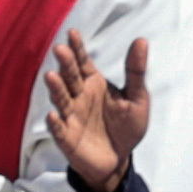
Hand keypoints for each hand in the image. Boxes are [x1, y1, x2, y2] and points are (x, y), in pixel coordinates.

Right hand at [42, 30, 150, 191]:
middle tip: (60, 49)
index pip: (83, 63)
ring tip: (51, 76)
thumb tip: (141, 40)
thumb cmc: (127, 127)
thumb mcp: (138, 98)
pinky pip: (59, 129)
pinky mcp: (67, 137)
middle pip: (70, 78)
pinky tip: (54, 115)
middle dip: (65, 64)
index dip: (78, 49)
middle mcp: (79, 97)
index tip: (72, 32)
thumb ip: (136, 71)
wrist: (119, 159)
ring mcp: (71, 117)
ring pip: (62, 100)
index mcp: (95, 85)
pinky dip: (55, 123)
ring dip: (56, 89)